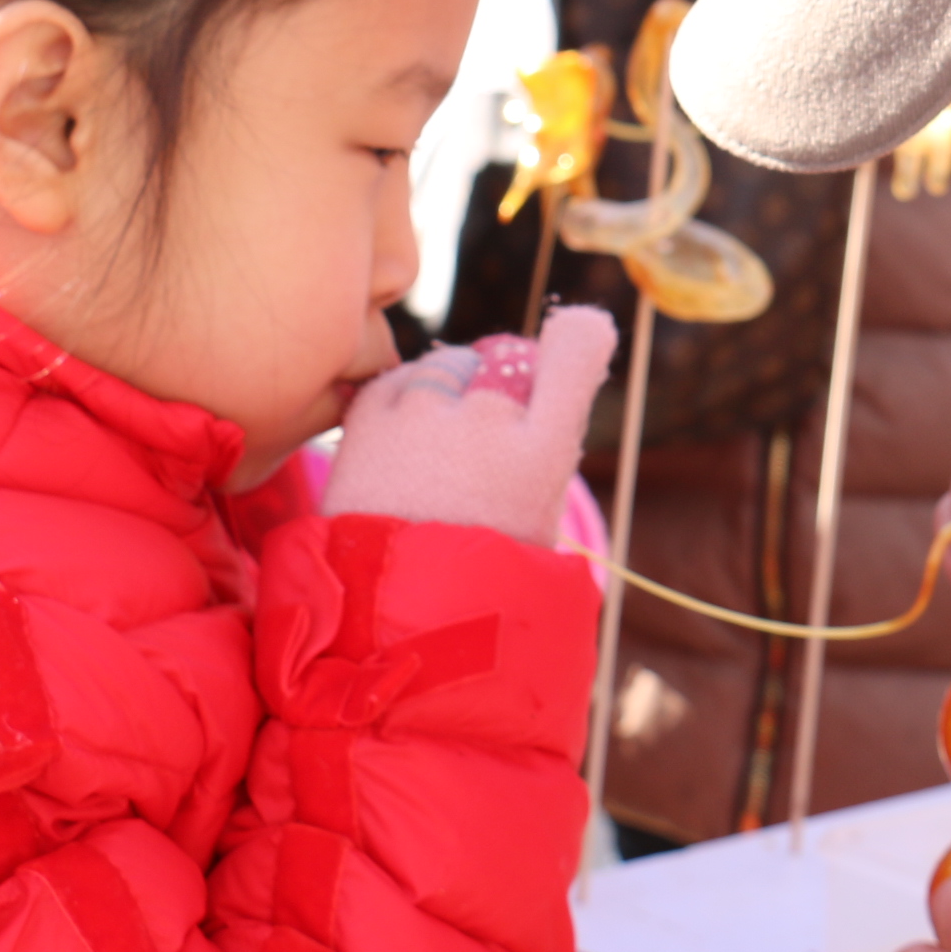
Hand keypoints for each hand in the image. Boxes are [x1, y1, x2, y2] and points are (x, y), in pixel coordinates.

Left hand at [324, 304, 615, 545]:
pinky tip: (408, 447)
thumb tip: (533, 359)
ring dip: (452, 391)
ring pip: (452, 364)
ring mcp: (422, 415)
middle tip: (484, 448)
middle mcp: (486, 421)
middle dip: (504, 386)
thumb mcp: (539, 512)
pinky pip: (401, 375)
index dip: (580, 335)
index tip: (578, 334)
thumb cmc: (481, 567)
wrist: (391, 617)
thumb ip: (542, 435)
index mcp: (543, 452)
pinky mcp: (370, 416)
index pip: (578, 348)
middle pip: (508, 360)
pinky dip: (407, 399)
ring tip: (439, 458)